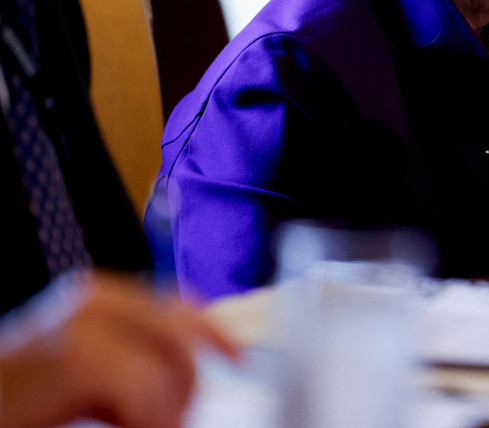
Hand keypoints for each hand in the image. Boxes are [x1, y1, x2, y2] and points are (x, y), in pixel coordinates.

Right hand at [0, 272, 239, 427]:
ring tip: (147, 426)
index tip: (239, 360)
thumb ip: (135, 360)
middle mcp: (95, 302)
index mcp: (102, 299)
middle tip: (174, 421)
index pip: (181, 307)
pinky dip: (148, 417)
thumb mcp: (89, 376)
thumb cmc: (24, 403)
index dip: (215, 335)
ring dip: (167, 409)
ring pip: (171, 364)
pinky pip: (144, 388)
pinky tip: (132, 427)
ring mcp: (84, 325)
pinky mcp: (74, 357)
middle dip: (188, 386)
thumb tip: (193, 375)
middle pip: (182, 337)